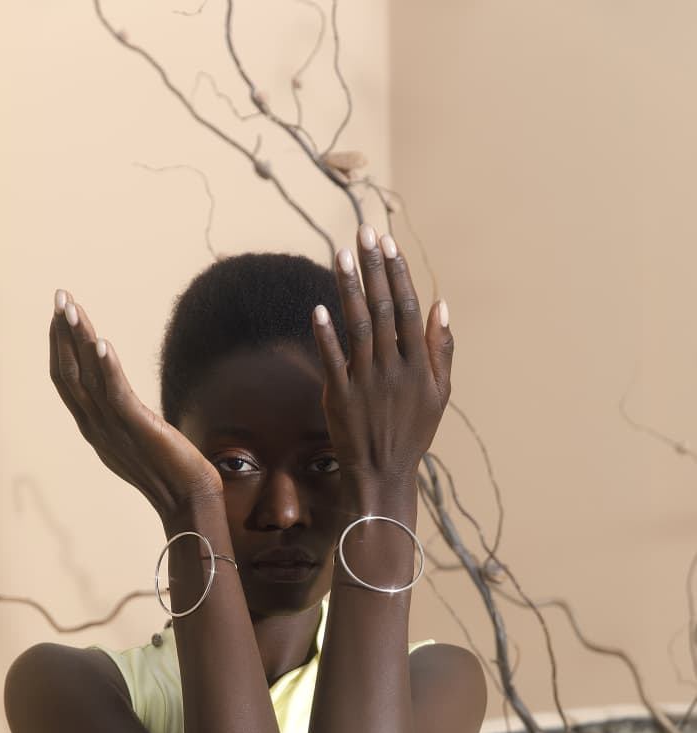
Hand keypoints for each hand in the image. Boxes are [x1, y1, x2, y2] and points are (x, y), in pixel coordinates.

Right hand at [49, 290, 222, 518]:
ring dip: (78, 340)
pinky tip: (102, 343)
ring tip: (72, 309)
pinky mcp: (139, 430)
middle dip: (63, 333)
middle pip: (69, 373)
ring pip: (87, 379)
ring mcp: (115, 430)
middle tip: (60, 297)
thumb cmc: (168, 470)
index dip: (59, 346)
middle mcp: (96, 427)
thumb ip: (120, 416)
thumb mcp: (134, 439)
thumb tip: (119, 395)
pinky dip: (107, 368)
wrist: (188, 502)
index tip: (60, 314)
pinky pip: (117, 395)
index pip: (67, 380)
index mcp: (93, 427)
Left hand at [311, 225, 452, 486]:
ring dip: (349, 289)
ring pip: (358, 327)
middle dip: (374, 268)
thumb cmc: (412, 432)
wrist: (383, 473)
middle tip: (364, 232)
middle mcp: (394, 369)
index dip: (398, 274)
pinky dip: (326, 335)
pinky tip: (318, 308)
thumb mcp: (439, 394)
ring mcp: (367, 382)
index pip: (409, 309)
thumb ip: (441, 349)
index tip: (388, 243)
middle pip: (384, 309)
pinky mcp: (341, 397)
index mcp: (419, 365)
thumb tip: (442, 305)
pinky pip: (333, 360)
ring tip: (341, 254)